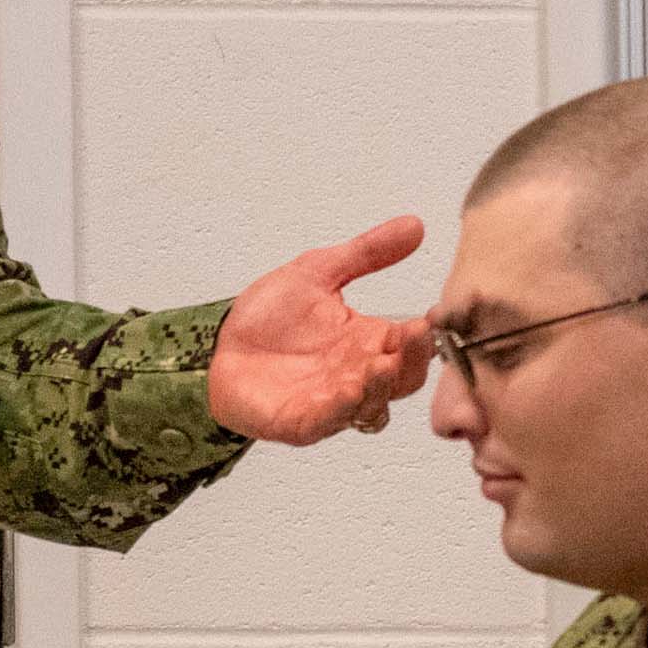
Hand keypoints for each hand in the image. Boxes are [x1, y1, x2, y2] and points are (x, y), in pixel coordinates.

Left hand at [206, 215, 436, 444]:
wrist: (216, 346)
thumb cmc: (267, 318)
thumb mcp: (318, 271)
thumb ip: (366, 252)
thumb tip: (413, 225)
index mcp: (369, 340)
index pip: (412, 343)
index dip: (424, 333)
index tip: (430, 315)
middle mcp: (359, 374)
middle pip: (404, 379)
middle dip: (413, 362)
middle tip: (414, 337)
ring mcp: (334, 401)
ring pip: (374, 406)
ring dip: (380, 388)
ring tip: (379, 367)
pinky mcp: (303, 422)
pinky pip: (330, 422)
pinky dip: (341, 409)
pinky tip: (346, 389)